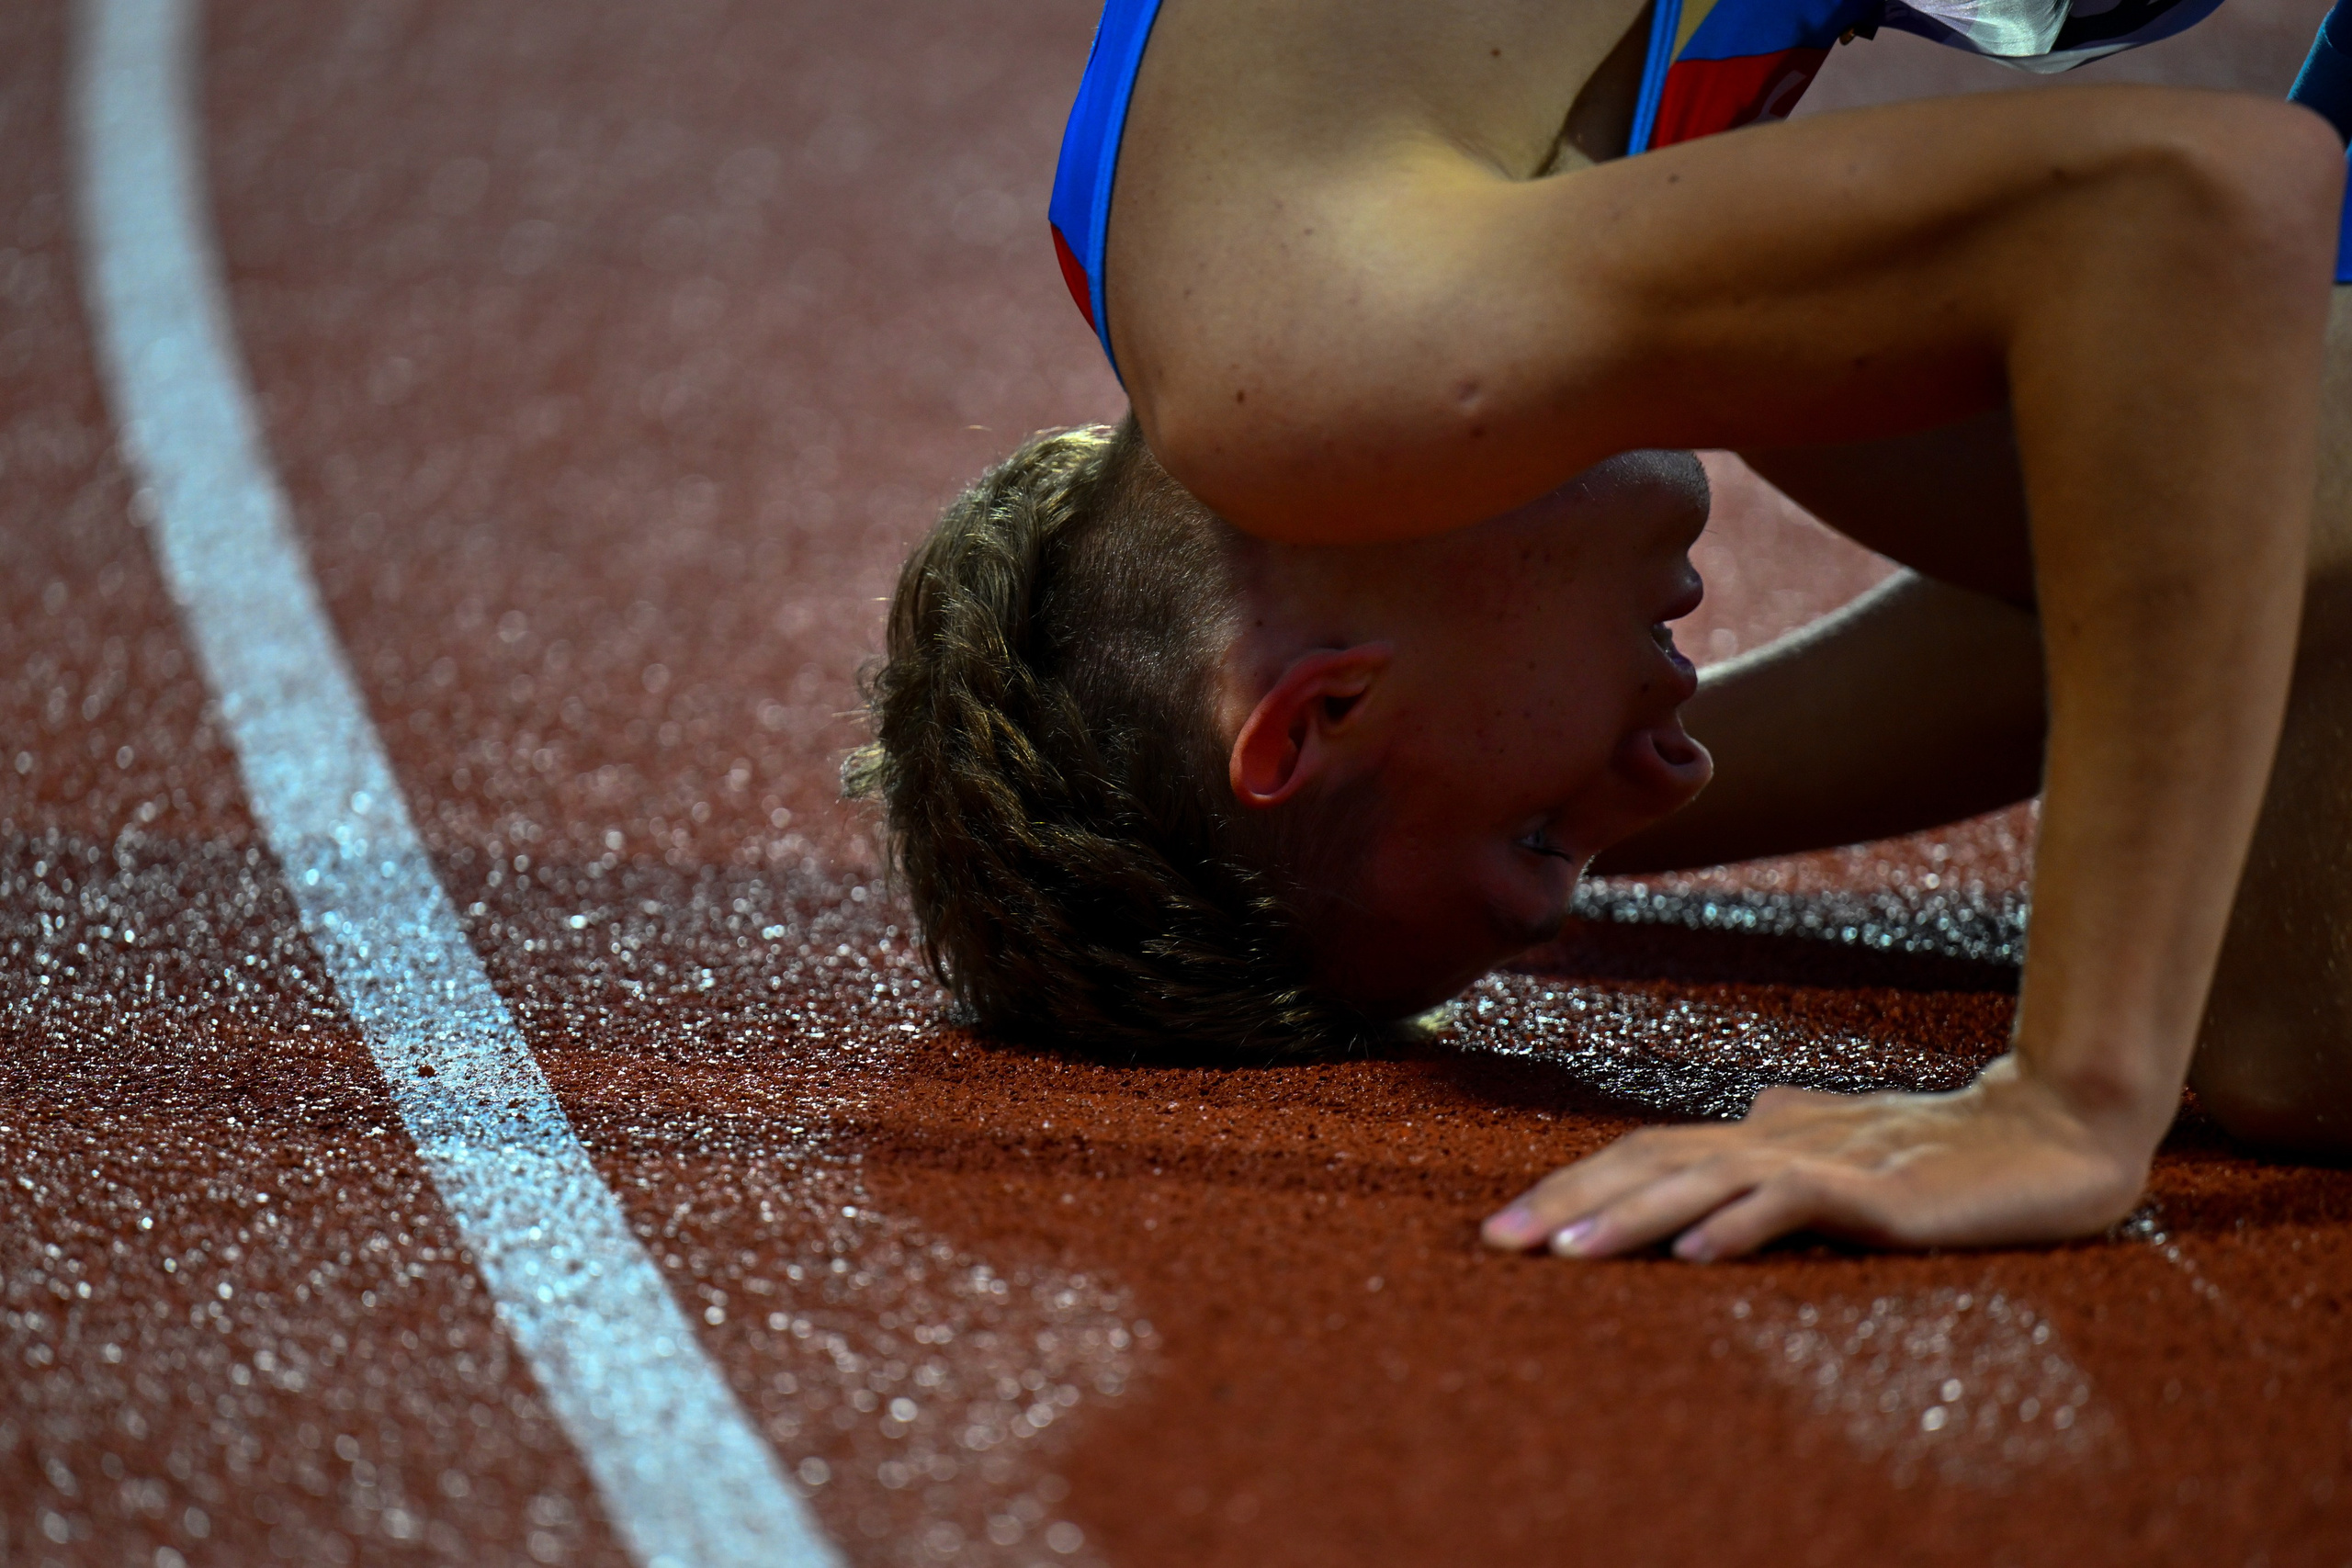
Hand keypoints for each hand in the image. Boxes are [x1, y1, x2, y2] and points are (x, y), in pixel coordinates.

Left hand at [1479, 1057, 2149, 1260]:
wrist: (2049, 1132)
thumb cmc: (1942, 1146)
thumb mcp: (1845, 1146)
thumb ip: (1794, 1131)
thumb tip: (1752, 1113)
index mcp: (1757, 1137)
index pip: (1641, 1155)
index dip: (1570, 1186)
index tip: (1502, 1229)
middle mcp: (1773, 1140)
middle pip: (1650, 1164)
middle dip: (1569, 1202)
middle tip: (1498, 1243)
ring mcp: (1822, 1162)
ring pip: (1704, 1182)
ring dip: (1630, 1217)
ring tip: (1567, 1253)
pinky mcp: (1875, 1192)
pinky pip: (1793, 1205)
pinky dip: (1739, 1227)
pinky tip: (1693, 1256)